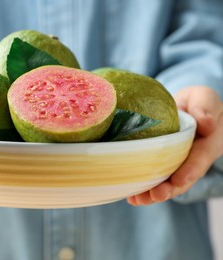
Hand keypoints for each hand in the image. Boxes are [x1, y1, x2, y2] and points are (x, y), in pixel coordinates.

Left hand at [128, 86, 222, 205]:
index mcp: (209, 143)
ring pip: (168, 183)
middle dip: (169, 189)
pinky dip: (143, 188)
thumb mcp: (203, 97)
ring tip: (137, 200)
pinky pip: (155, 179)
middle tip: (155, 195)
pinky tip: (130, 195)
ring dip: (153, 194)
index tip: (180, 179)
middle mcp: (194, 159)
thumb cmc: (196, 102)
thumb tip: (206, 123)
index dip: (190, 170)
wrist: (183, 108)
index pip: (201, 158)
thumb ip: (206, 107)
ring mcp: (178, 165)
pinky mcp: (162, 165)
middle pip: (184, 178)